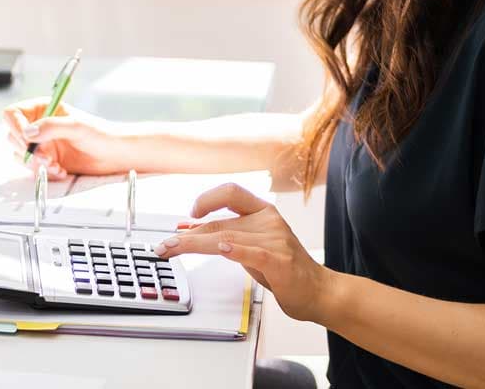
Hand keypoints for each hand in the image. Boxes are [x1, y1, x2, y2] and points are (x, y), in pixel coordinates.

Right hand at [2, 98, 137, 179]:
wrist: (113, 155)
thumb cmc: (100, 134)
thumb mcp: (76, 126)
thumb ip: (51, 127)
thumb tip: (28, 133)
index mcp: (42, 109)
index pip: (13, 113)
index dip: (15, 126)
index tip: (26, 138)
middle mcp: (38, 126)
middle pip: (13, 136)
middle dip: (28, 150)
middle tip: (45, 157)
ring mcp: (41, 144)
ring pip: (20, 155)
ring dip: (35, 163)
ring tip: (55, 165)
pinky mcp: (46, 161)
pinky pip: (32, 169)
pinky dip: (44, 172)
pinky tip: (61, 171)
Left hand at [153, 183, 331, 322]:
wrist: (319, 292)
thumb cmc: (286, 269)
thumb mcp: (254, 246)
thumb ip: (229, 235)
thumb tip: (192, 231)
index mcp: (263, 212)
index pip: (231, 192)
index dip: (207, 199)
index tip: (189, 214)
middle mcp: (268, 221)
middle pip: (220, 222)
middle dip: (187, 235)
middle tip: (165, 245)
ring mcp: (275, 240)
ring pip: (226, 237)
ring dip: (195, 245)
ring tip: (174, 249)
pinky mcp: (280, 261)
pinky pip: (253, 252)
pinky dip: (235, 250)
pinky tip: (222, 250)